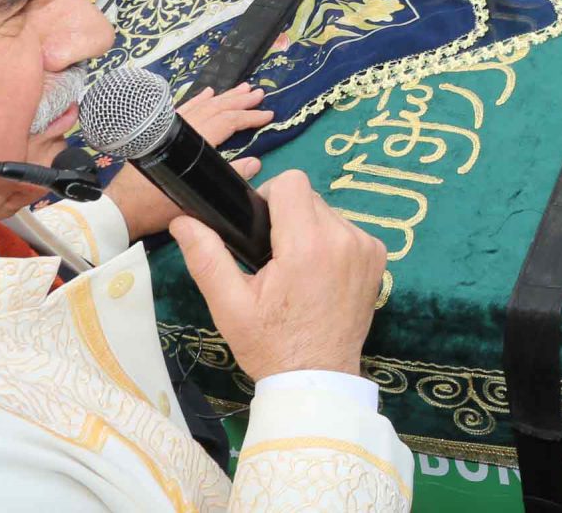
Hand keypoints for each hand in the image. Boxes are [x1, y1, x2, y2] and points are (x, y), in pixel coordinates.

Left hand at [107, 84, 271, 240]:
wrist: (120, 209)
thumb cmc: (156, 207)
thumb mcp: (194, 199)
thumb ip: (226, 179)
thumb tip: (255, 162)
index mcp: (189, 145)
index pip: (226, 123)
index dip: (248, 117)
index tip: (268, 114)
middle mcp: (180, 131)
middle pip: (214, 109)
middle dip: (239, 100)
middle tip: (259, 93)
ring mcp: (169, 129)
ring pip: (200, 106)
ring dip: (223, 97)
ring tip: (242, 88)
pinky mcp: (160, 134)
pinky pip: (183, 110)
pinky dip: (198, 100)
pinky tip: (208, 93)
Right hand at [171, 170, 386, 381]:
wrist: (316, 380)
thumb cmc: (270, 345)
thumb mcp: (229, 305)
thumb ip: (206, 257)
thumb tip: (183, 221)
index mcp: (307, 245)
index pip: (291, 182)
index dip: (268, 196)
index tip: (258, 227)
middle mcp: (344, 238)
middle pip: (309, 197)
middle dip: (287, 218)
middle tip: (273, 259)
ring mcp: (366, 247)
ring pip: (328, 213)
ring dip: (310, 231)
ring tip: (296, 271)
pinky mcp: (378, 257)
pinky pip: (348, 231)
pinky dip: (332, 244)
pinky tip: (319, 275)